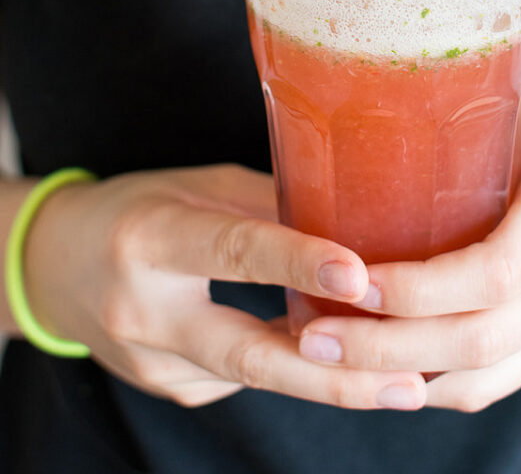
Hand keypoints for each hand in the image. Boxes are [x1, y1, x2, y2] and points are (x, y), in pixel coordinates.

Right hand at [21, 164, 425, 408]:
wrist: (57, 267)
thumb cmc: (138, 209)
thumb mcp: (199, 187)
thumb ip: (269, 206)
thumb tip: (355, 214)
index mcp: (150, 239)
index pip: (233, 251)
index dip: (297, 263)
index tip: (358, 275)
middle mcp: (145, 311)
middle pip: (249, 355)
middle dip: (335, 375)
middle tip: (407, 381)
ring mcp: (154, 364)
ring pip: (257, 375)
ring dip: (331, 377)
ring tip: (405, 381)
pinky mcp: (171, 389)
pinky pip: (246, 379)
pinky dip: (297, 369)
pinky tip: (344, 362)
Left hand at [298, 100, 520, 410]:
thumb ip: (475, 140)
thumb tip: (374, 141)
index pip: (495, 271)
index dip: (417, 289)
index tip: (348, 280)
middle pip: (483, 338)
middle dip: (387, 347)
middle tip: (311, 336)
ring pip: (491, 375)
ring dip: (403, 376)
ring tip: (330, 357)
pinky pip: (505, 377)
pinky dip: (441, 378)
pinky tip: (386, 363)